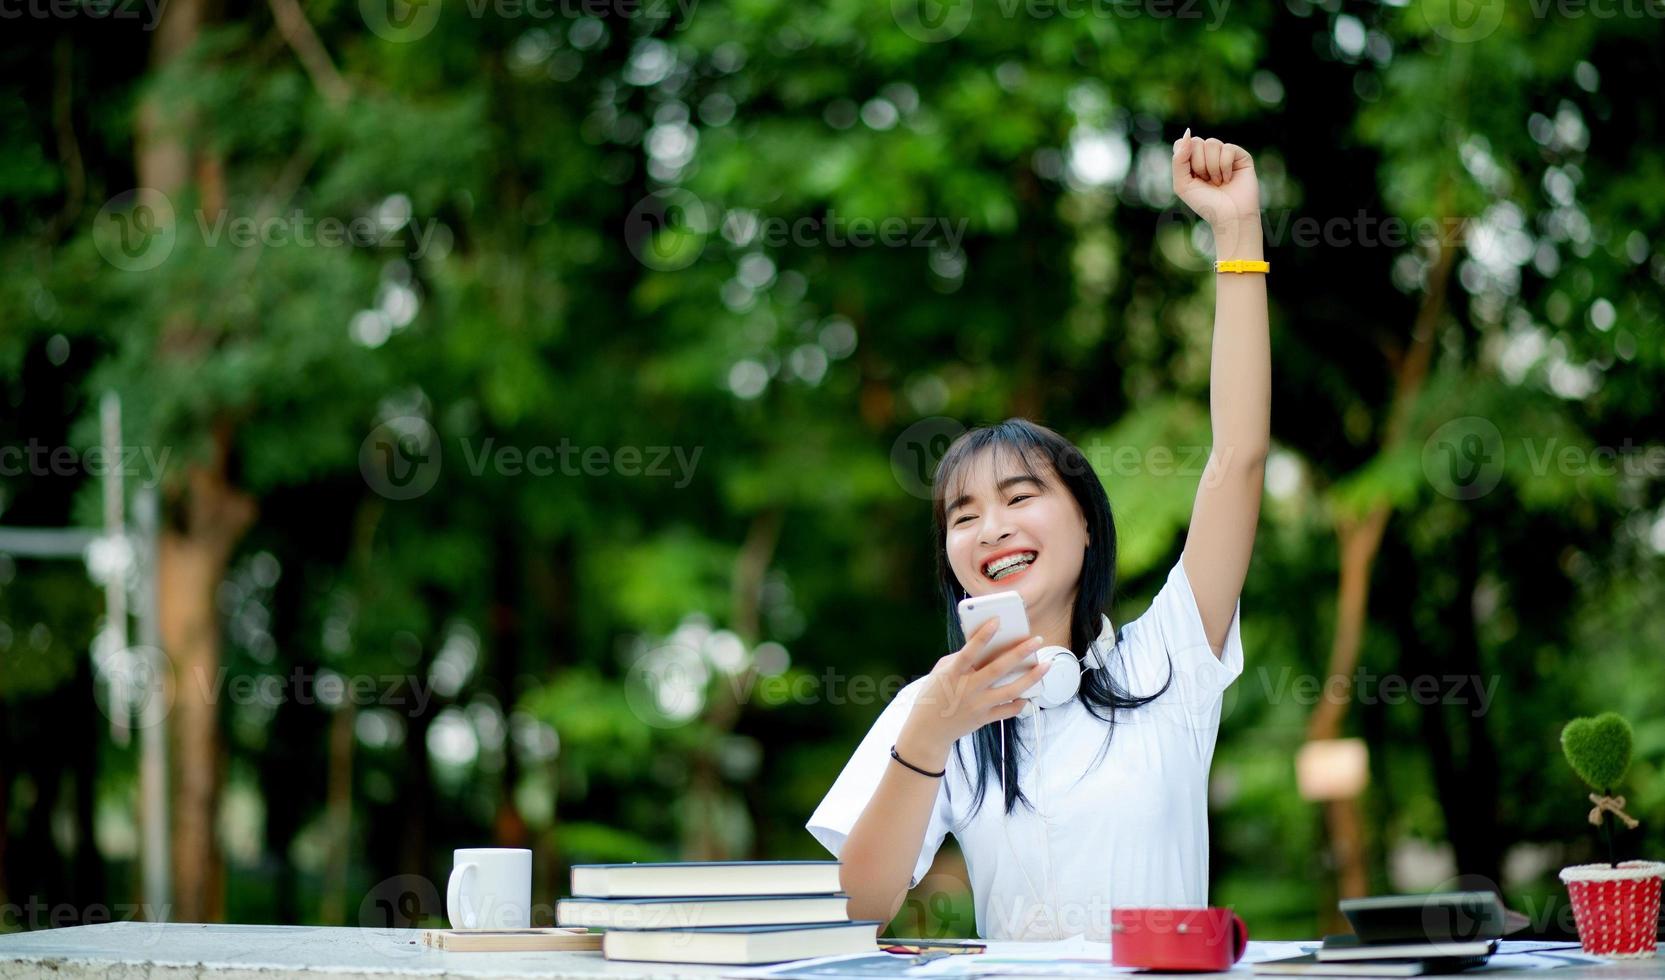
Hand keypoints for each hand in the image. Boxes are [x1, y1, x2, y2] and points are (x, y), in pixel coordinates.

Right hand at [897, 619, 1051, 763]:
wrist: (929, 730)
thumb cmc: (934, 694)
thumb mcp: (941, 671)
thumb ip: (961, 658)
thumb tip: (985, 644)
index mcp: (953, 675)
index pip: (969, 652)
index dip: (982, 636)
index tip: (997, 621)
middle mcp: (967, 689)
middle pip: (998, 669)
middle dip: (1020, 653)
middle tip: (1037, 640)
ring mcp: (978, 705)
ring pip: (1011, 691)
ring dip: (1031, 677)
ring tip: (1045, 665)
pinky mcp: (984, 719)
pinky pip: (1008, 711)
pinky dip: (1020, 702)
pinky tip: (1028, 693)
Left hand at [1171, 128, 1259, 232]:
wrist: (1229, 216)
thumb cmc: (1205, 203)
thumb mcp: (1182, 184)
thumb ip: (1178, 159)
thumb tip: (1189, 133)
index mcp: (1191, 161)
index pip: (1182, 143)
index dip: (1184, 157)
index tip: (1191, 175)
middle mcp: (1207, 155)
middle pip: (1196, 142)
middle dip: (1199, 165)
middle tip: (1206, 181)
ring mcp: (1224, 153)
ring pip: (1211, 143)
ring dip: (1212, 167)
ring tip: (1218, 182)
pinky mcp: (1240, 155)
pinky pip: (1227, 148)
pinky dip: (1225, 167)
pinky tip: (1229, 178)